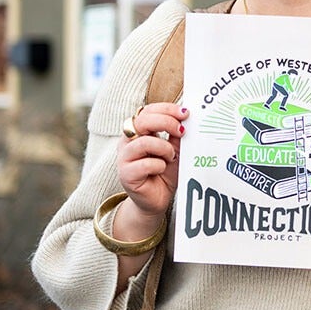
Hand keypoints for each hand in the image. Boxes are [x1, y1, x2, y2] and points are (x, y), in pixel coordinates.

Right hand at [115, 103, 188, 218]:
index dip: (166, 109)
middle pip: (142, 120)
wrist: (156, 200)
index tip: (185, 113)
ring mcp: (124, 157)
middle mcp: (128, 141)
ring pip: (144, 142)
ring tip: (170, 157)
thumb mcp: (175, 150)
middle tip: (182, 131)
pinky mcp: (125, 174)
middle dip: (166, 122)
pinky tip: (161, 170)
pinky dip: (159, 165)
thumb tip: (186, 117)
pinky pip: (145, 164)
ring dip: (164, 148)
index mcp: (138, 131)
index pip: (148, 111)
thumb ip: (176, 135)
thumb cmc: (164, 173)